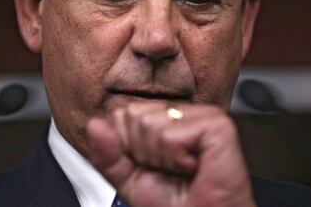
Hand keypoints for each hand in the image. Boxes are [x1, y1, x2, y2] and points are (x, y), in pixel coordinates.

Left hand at [87, 102, 255, 206]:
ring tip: (182, 169)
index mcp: (164, 118)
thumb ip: (109, 154)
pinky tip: (194, 167)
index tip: (152, 165)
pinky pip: (171, 136)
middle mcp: (182, 112)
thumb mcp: (129, 180)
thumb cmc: (175, 205)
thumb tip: (94, 124)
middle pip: (133, 116)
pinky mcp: (217, 125)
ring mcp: (201, 114)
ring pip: (150, 124)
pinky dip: (176, 160)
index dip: (128, 148)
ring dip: (161, 159)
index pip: (122, 114)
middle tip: (169, 169)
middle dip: (143, 153)